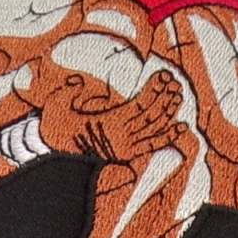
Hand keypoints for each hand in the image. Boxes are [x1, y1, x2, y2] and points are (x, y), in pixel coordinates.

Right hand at [37, 69, 185, 162]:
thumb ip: (68, 90)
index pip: (140, 103)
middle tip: (175, 81)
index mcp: (109, 122)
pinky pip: (153, 145)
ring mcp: (126, 147)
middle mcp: (122, 136)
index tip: (163, 74)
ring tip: (178, 95)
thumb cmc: (55, 132)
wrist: (57, 163)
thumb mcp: (55, 106)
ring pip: (155, 128)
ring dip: (170, 111)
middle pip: (152, 114)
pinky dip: (169, 136)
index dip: (154, 89)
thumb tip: (79, 81)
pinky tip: (182, 127)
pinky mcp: (128, 155)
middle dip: (166, 96)